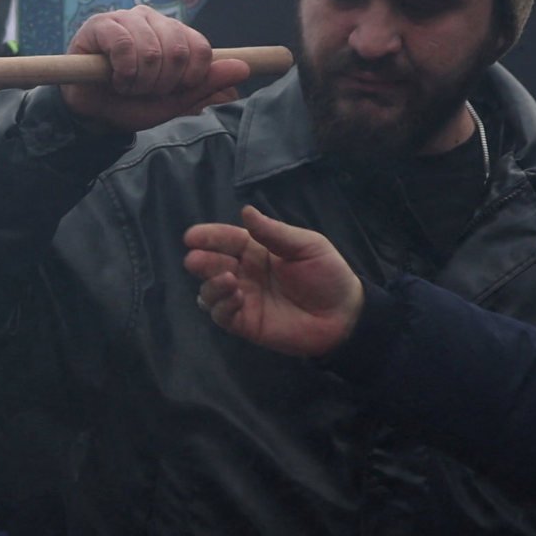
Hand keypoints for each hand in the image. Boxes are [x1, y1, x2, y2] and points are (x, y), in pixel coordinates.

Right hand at [62, 5, 246, 131]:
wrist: (92, 114)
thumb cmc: (132, 103)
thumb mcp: (174, 101)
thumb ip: (207, 84)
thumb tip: (244, 69)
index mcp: (175, 33)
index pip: (200, 49)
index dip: (190, 78)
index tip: (170, 91)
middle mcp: (153, 19)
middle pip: (178, 51)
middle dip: (162, 84)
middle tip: (144, 91)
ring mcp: (127, 18)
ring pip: (152, 50)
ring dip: (140, 82)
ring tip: (127, 87)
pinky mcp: (101, 25)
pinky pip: (124, 45)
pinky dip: (123, 72)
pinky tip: (115, 80)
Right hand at [180, 205, 365, 354]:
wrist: (343, 315)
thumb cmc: (327, 275)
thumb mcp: (306, 246)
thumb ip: (274, 232)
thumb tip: (245, 211)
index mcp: (257, 250)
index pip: (227, 240)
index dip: (209, 237)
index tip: (192, 236)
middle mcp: (245, 273)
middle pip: (213, 264)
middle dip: (202, 261)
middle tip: (195, 260)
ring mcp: (243, 298)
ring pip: (210, 291)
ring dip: (211, 285)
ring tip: (228, 280)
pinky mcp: (245, 323)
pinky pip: (222, 315)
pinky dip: (222, 306)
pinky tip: (236, 297)